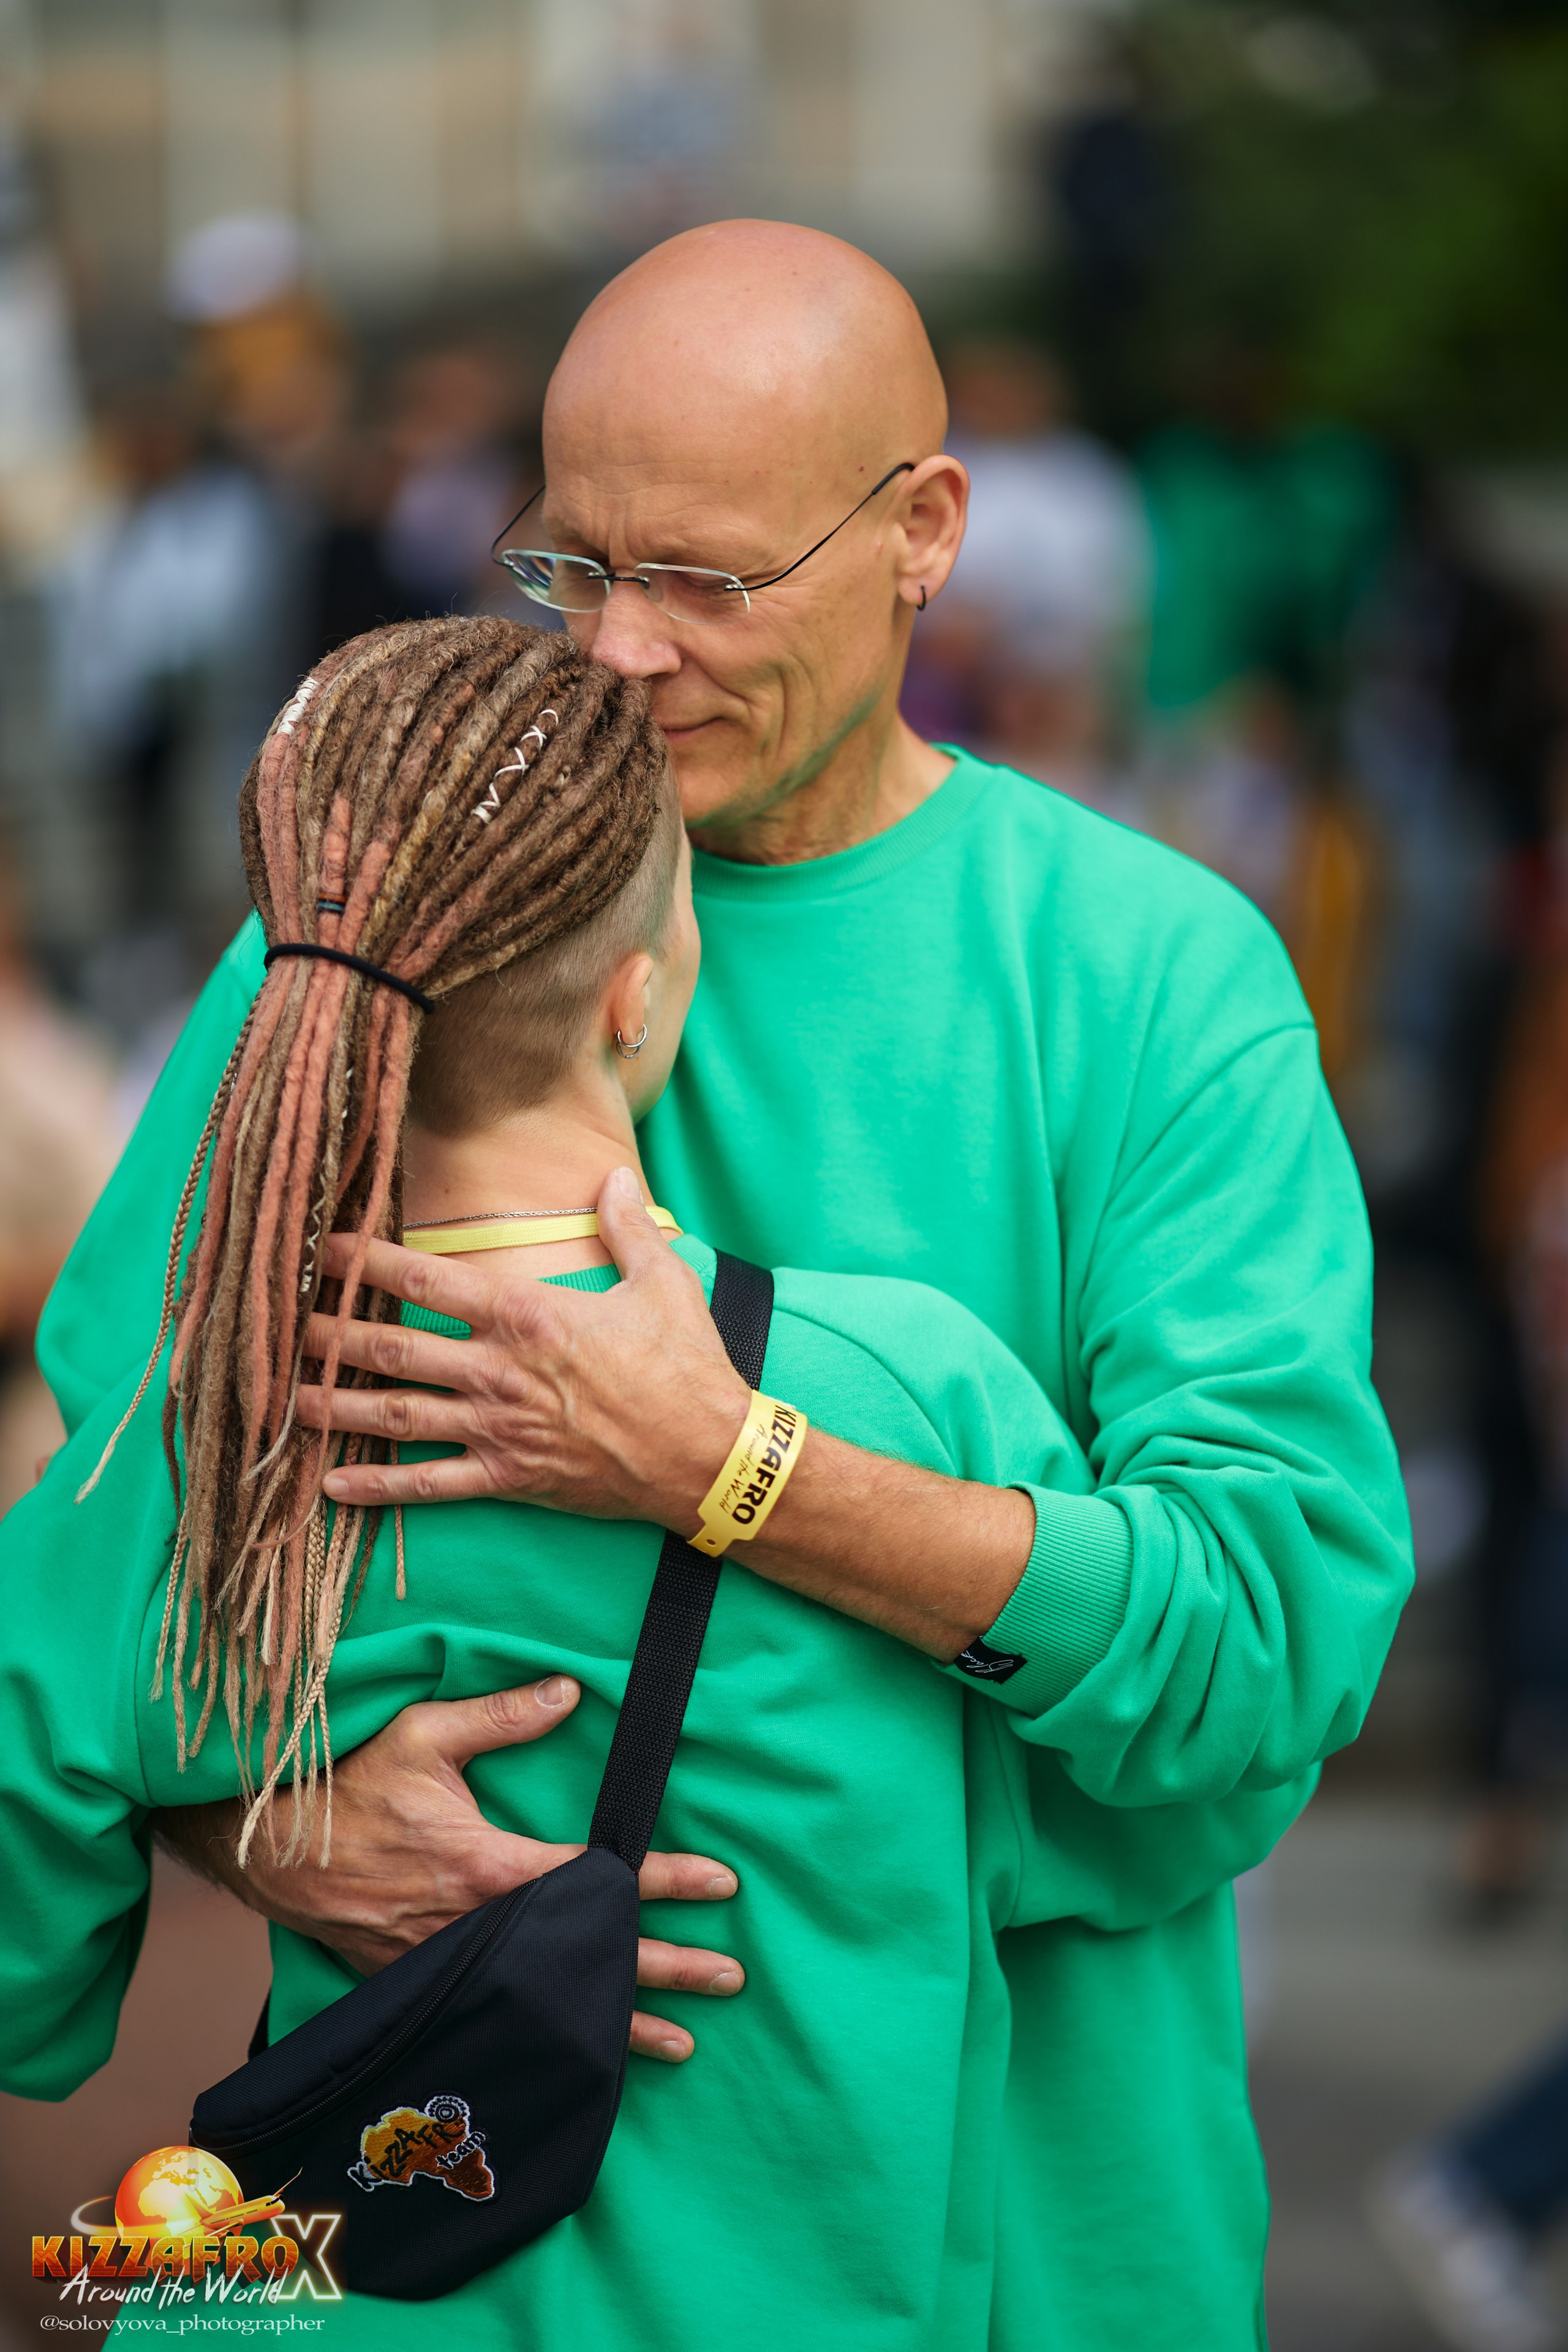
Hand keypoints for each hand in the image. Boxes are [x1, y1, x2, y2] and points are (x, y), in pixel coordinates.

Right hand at [157, 1676, 743, 2063]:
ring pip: (555, 2000)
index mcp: (488, 1867)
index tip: (721, 1884)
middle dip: (668, 1968)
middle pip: (593, 1956)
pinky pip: (507, 2013)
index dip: (666, 1880)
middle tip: (731, 1977)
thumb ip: (501, 1717)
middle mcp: (480, 1929)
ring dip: (622, 2022)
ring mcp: (455, 1966)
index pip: (599, 1877)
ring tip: (684, 2043)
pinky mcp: (429, 1986)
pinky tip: (587, 2054)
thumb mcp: (423, 1735)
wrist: (272, 1854)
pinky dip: (552, 2032)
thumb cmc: (349, 1788)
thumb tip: (570, 1691)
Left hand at [294, 1165, 747, 1527]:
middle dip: (329, 1335)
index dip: (367, 1262)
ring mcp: (499, 1430)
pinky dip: (379, 1489)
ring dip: (334, 1406)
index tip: (322, 1248)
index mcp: (527, 1315)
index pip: (428, 1279)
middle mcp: (499, 1372)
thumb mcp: (663, 1281)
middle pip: (393, 1348)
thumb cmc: (688, 1366)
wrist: (708, 1456)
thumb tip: (613, 1175)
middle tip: (275, 1326)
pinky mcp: (510, 1479)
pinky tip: (331, 1485)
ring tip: (281, 1398)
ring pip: (397, 1416)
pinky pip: (431, 1487)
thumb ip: (625, 1225)